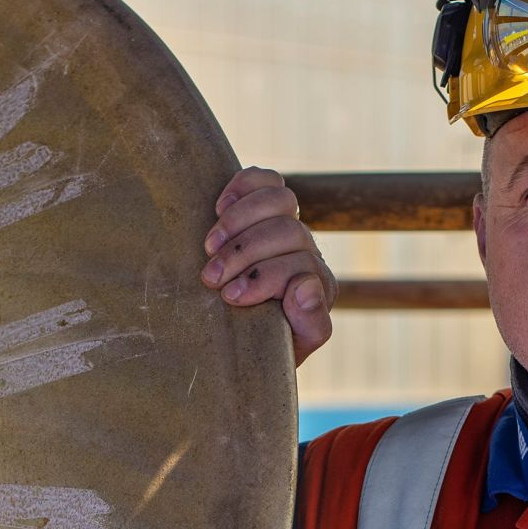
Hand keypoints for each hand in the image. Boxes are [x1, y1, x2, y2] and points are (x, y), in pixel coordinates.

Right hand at [202, 167, 335, 366]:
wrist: (238, 340)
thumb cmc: (260, 348)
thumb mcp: (289, 349)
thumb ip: (311, 325)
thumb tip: (305, 287)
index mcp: (318, 286)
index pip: (302, 267)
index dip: (265, 277)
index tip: (230, 297)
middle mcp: (306, 252)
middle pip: (288, 232)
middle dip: (245, 253)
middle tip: (210, 278)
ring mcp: (286, 225)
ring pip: (280, 200)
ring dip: (239, 221)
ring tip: (209, 247)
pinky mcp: (263, 206)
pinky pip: (265, 180)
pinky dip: (242, 186)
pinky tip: (219, 206)